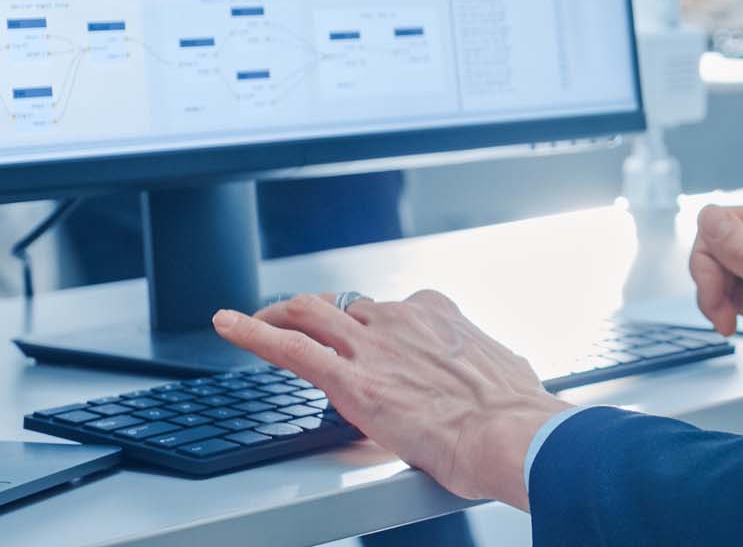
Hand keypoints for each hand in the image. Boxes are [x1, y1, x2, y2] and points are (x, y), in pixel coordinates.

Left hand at [213, 291, 564, 510]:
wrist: (510, 434)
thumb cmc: (515, 413)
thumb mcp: (501, 372)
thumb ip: (481, 369)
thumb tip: (497, 379)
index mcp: (437, 315)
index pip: (388, 310)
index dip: (367, 324)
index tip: (358, 336)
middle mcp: (401, 320)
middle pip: (342, 308)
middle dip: (312, 313)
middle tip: (289, 321)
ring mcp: (372, 346)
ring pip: (309, 314)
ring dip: (274, 314)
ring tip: (249, 321)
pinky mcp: (351, 380)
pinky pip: (290, 347)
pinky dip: (251, 332)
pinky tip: (226, 325)